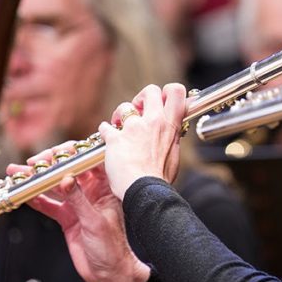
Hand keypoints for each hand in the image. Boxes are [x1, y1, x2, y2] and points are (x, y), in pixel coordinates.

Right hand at [15, 143, 150, 281]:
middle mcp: (92, 192)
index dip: (71, 155)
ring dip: (36, 180)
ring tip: (17, 173)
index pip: (88, 162)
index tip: (54, 154)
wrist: (109, 273)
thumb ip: (78, 200)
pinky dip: (36, 199)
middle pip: (68, 171)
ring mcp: (78, 204)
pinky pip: (49, 205)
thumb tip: (65, 179)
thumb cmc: (112, 247)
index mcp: (106, 187)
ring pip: (55, 187)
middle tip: (31, 163)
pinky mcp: (68, 218)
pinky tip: (23, 194)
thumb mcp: (95, 221)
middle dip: (49, 165)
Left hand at [100, 83, 186, 199]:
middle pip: (151, 90)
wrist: (145, 191)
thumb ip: (171, 139)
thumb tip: (172, 134)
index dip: (167, 92)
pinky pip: (105, 127)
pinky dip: (105, 131)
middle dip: (142, 97)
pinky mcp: (115, 139)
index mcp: (170, 125)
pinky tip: (108, 139)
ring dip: (121, 115)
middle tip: (139, 111)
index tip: (160, 103)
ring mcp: (134, 128)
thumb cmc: (160, 178)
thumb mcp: (173, 154)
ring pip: (125, 106)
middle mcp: (154, 122)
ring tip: (120, 126)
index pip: (176, 91)